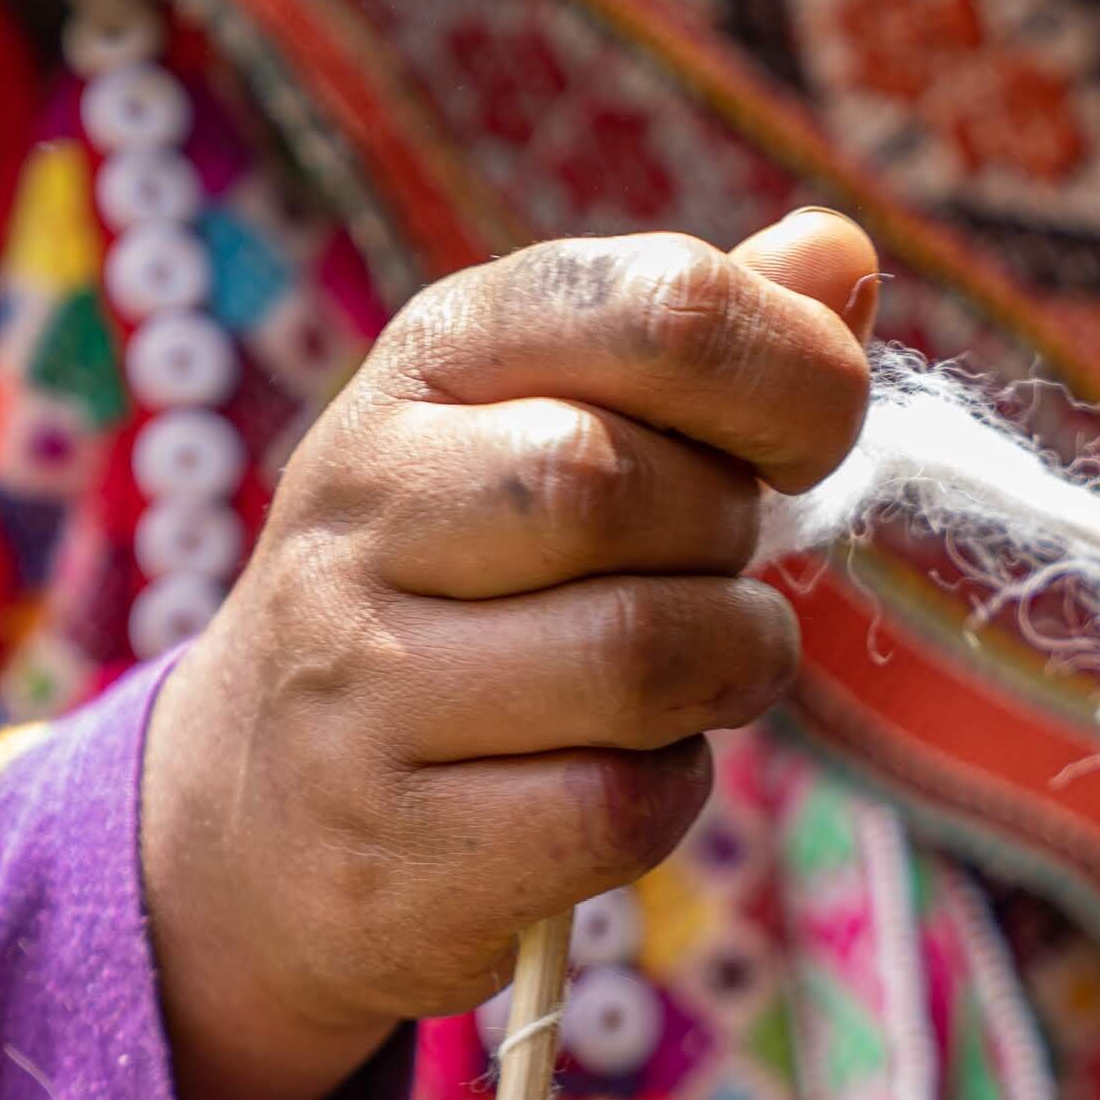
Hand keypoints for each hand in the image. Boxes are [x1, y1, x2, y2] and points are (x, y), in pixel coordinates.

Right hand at [143, 212, 878, 1099]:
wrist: (258, 821)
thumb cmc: (457, 601)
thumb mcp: (537, 435)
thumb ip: (685, 351)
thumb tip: (841, 252)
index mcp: (427, 365)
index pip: (654, 306)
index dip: (788, 370)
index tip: (811, 433)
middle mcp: (368, 505)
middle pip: (627, 484)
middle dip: (726, 540)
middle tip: (705, 575)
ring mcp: (366, 683)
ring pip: (639, 654)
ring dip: (725, 672)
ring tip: (692, 679)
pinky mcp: (401, 847)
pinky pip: (616, 808)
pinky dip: (669, 794)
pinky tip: (625, 775)